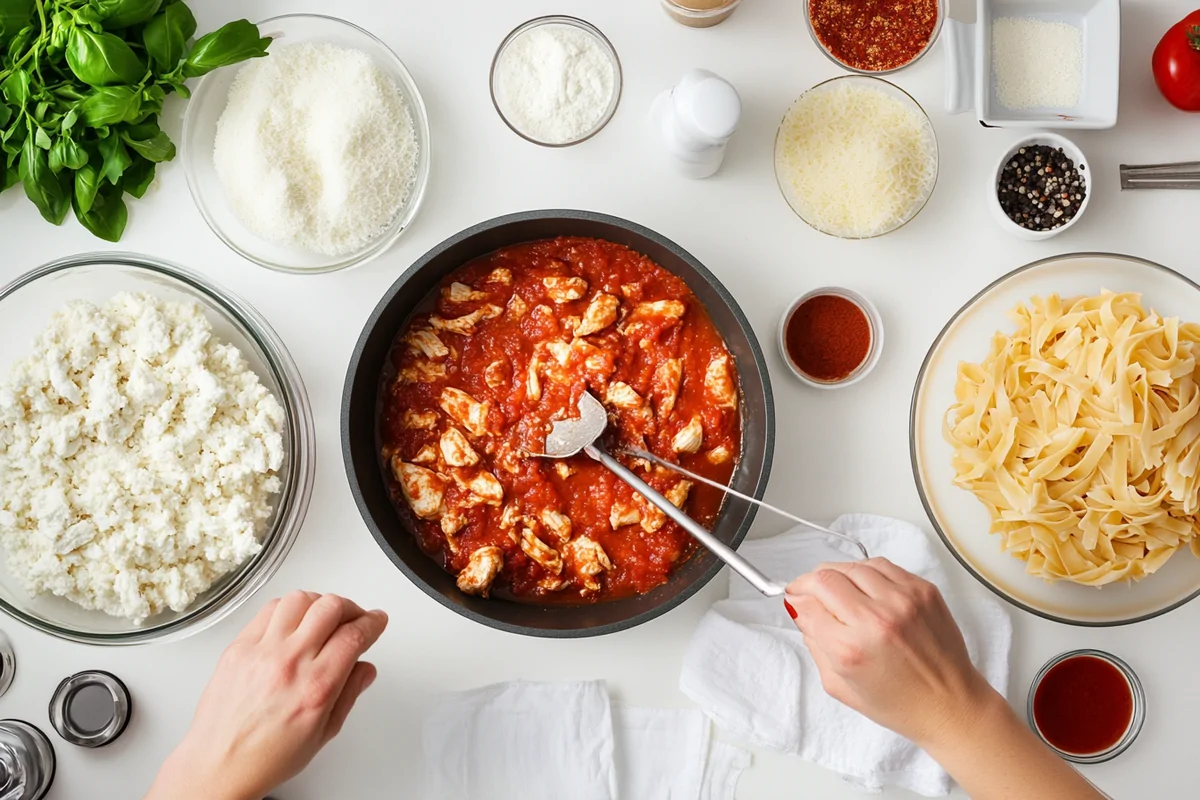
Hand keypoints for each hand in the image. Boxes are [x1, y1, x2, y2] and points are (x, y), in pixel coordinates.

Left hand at [146, 592, 388, 799]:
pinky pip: (268, 609)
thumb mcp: (323, 733)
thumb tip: (364, 669)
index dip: (373, 623)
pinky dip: (288, 608)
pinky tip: (294, 620)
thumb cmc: (265, 757)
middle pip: (331, 607)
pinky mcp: (238, 647)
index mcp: (316, 687)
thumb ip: (349, 694)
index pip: (354, 635)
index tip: (376, 621)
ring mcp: (261, 651)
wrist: (218, 765)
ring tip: (323, 616)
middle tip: (355, 617)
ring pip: (299, 599)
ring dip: (320, 603)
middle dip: (352, 608)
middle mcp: (289, 663)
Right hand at [785, 558, 993, 746]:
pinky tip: (863, 586)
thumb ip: (814, 643)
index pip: (807, 604)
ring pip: (851, 566)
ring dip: (836, 574)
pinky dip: (864, 572)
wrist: (950, 705)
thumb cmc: (899, 703)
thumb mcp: (839, 686)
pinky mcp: (923, 590)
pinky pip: (881, 565)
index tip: (795, 599)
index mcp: (851, 649)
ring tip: (836, 588)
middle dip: (809, 583)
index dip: (795, 599)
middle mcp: (876, 620)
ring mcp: (902, 600)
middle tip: (808, 591)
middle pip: (824, 578)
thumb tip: (800, 608)